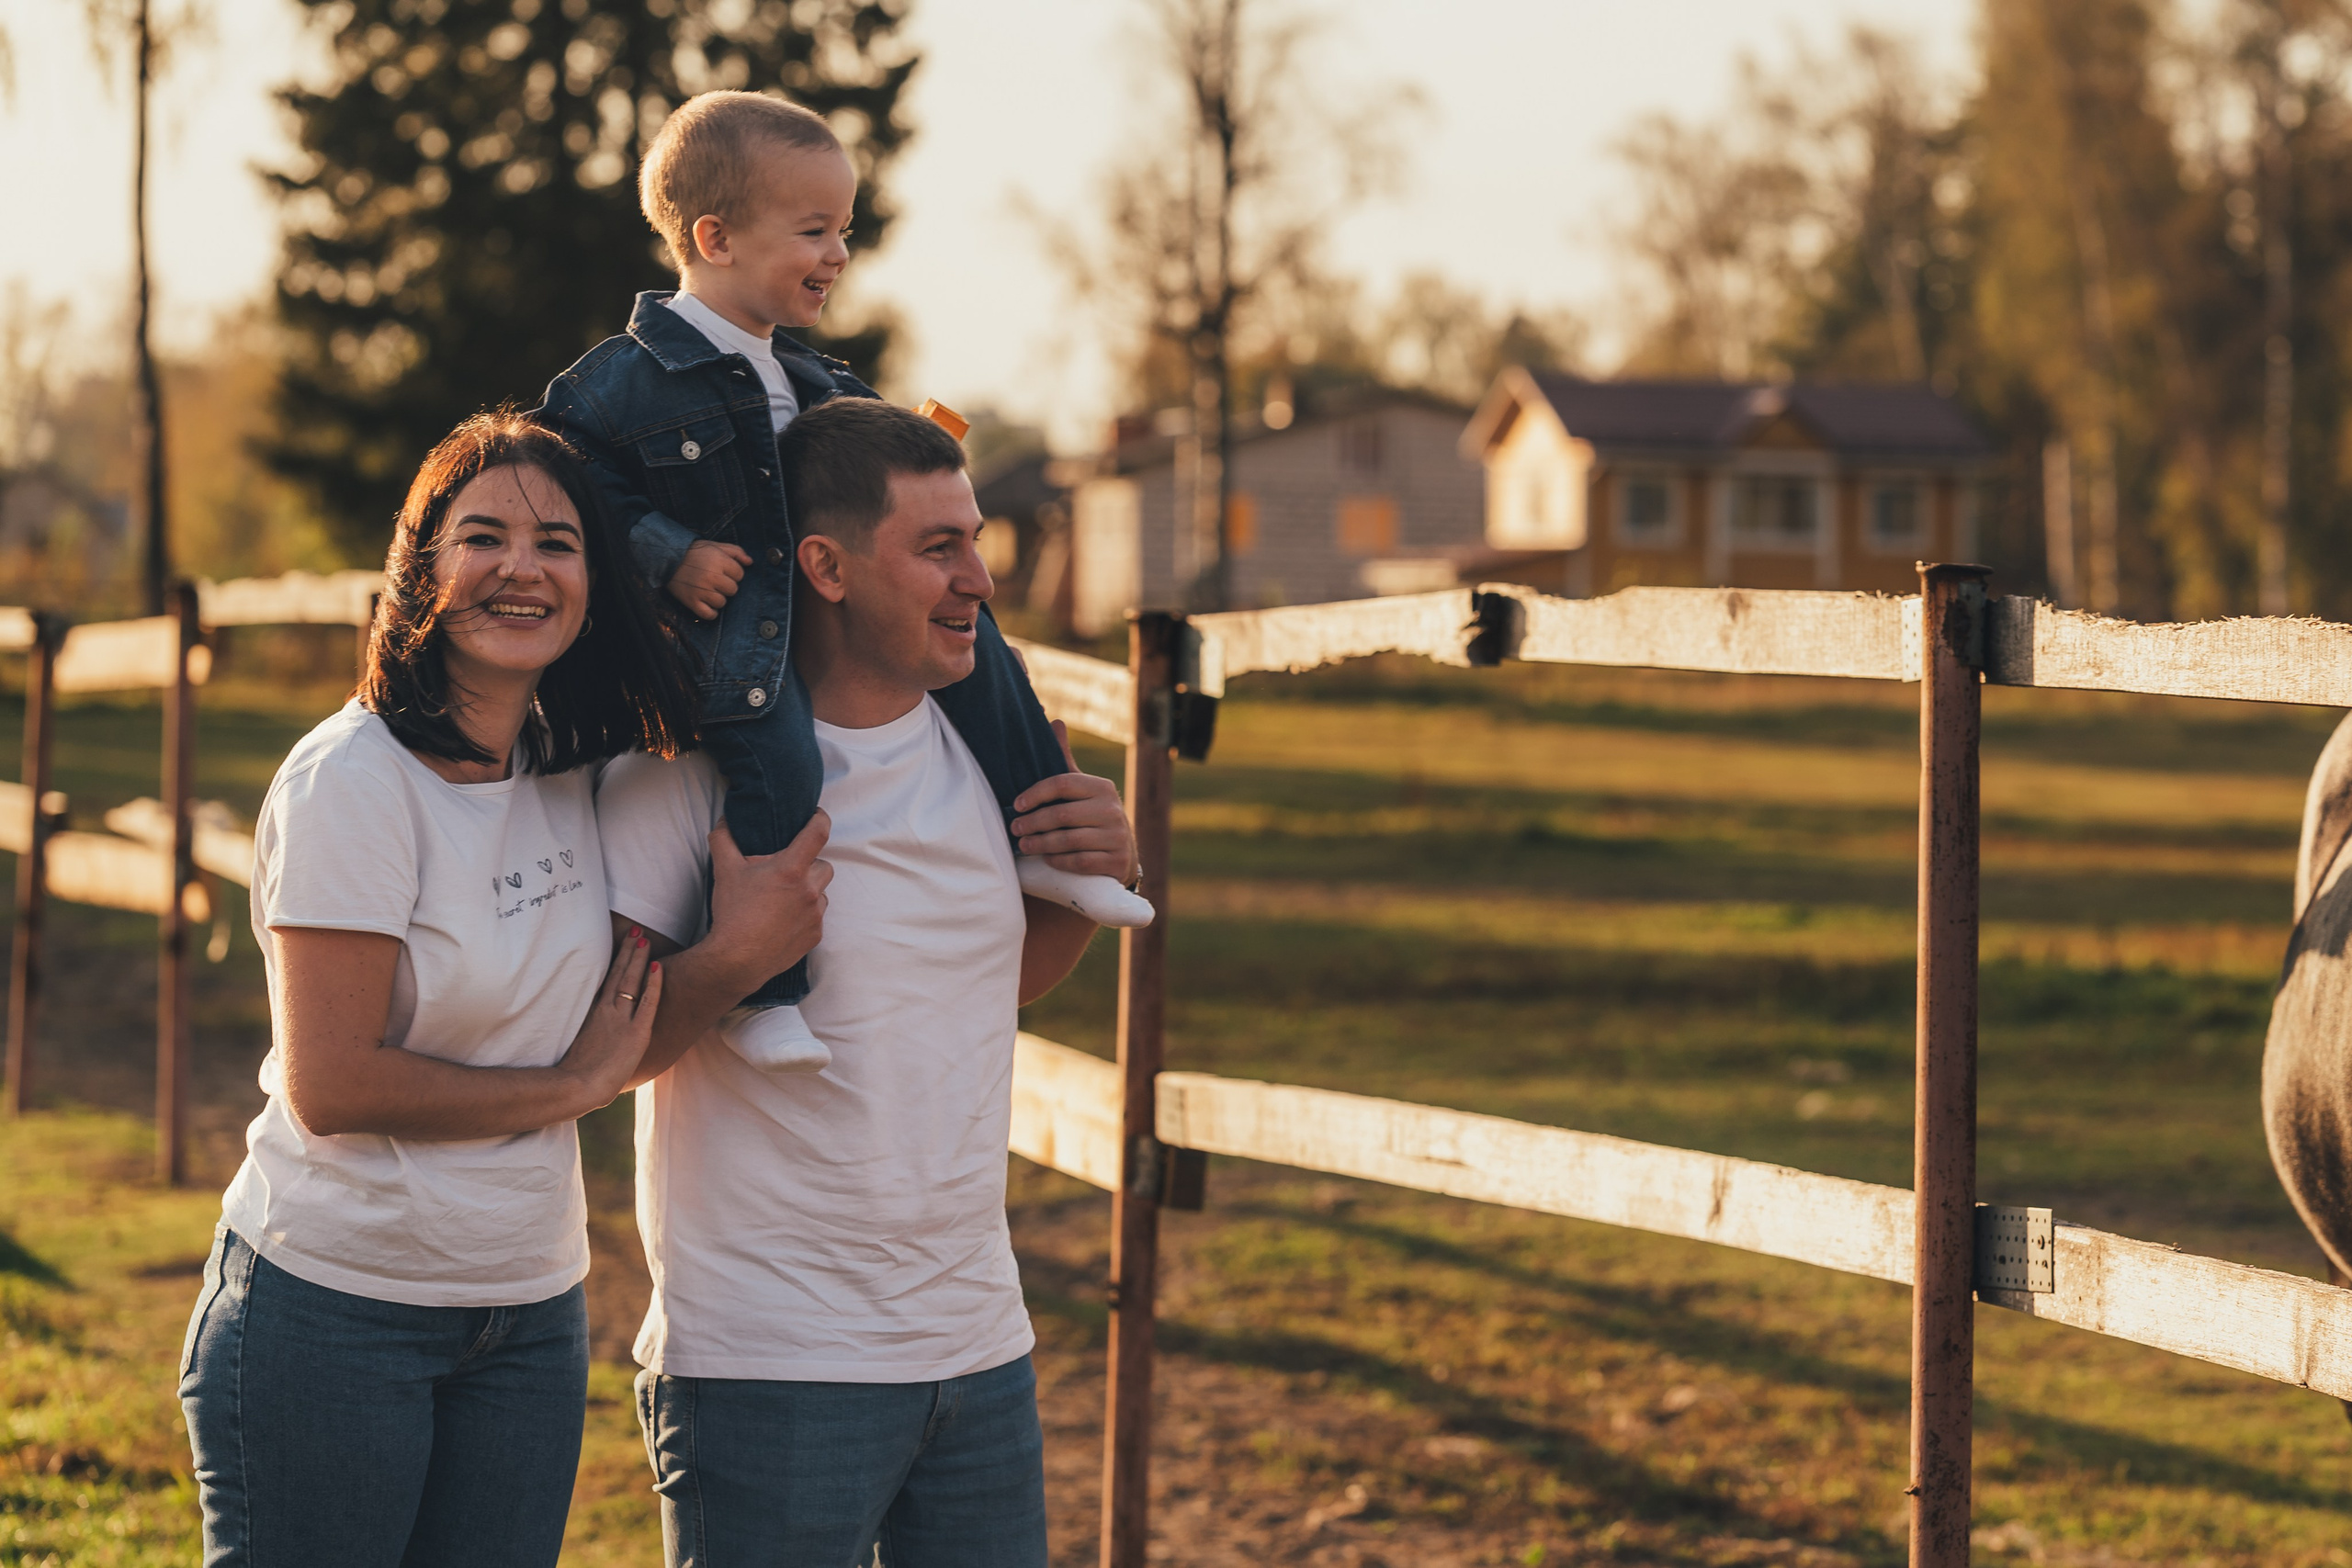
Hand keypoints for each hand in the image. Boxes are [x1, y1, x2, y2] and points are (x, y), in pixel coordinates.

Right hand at [555, 927, 660, 1112]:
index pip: (607, 980)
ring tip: (645, 938)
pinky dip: (653, 984)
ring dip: (639, 959)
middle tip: (636, 930)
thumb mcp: (581, 1048)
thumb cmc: (576, 1075)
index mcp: (593, 1014)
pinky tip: (659, 967)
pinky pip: (648, 1002)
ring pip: (631, 982)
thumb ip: (590, 1037)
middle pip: (619, 974)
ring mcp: (621, 1020)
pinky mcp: (636, 1033)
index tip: (622, 943)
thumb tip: (593, 1038)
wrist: (577, 1086)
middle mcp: (607, 1012)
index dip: (616, 961)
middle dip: (628, 951)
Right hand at [668, 540, 750, 619]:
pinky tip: (707, 605)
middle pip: (733, 589)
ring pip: (722, 602)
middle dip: (727, 586)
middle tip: (715, 581)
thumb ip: (735, 551)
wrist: (667, 558)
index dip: (733, 573)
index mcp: (718, 561)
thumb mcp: (715, 545)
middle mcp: (711, 576)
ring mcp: (701, 590)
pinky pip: (709, 615)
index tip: (723, 571)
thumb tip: (750, 562)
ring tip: (709, 591)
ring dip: (718, 598)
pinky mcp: (691, 602)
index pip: (739, 574)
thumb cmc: (694, 552)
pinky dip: (710, 612)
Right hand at [705, 814, 831, 991]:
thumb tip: (725, 820)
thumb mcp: (724, 871)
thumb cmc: (733, 912)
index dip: (820, 819)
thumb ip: (724, 840)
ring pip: (821, 892)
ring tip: (782, 899)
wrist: (737, 959)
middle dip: (808, 865)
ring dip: (808, 890)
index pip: (818, 833)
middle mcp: (810, 890)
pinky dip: (805, 914)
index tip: (817, 815)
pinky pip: (817, 916)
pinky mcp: (816, 934)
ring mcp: (815, 914)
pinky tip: (783, 920)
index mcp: (791, 869)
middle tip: (786, 871)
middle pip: (823, 865)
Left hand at [1009, 721, 1136, 880]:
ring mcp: (1117, 836)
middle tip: (1014, 829)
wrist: (1120, 855)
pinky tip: (1047, 859)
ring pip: (1069, 840)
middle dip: (1033, 823)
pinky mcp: (1117, 861)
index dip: (1035, 793)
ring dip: (1041, 844)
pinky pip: (1081, 861)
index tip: (1017, 805)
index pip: (1062, 783)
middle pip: (1062, 814)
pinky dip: (1060, 861)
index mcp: (1101, 787)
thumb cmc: (1090, 816)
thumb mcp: (1081, 788)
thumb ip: (1065, 759)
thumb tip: (1055, 721)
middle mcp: (1112, 810)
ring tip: (1024, 845)